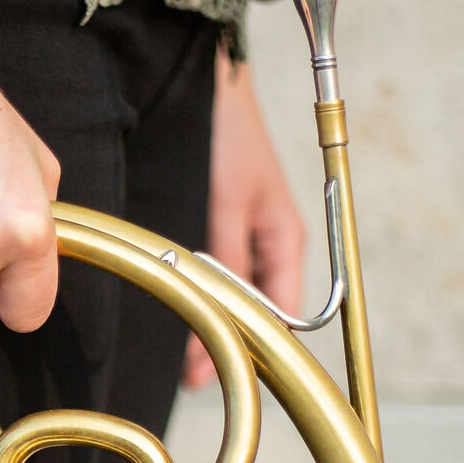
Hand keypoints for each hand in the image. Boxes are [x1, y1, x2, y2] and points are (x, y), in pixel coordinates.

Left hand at [186, 52, 304, 386]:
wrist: (212, 83)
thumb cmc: (227, 135)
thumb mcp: (225, 204)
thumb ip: (227, 262)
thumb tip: (225, 319)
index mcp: (286, 239)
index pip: (284, 314)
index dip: (257, 349)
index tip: (222, 377)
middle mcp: (271, 240)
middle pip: (258, 309)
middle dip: (230, 343)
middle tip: (191, 379)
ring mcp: (248, 231)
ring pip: (235, 293)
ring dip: (212, 320)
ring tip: (181, 358)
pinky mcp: (223, 220)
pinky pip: (218, 270)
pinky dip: (201, 292)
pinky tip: (177, 306)